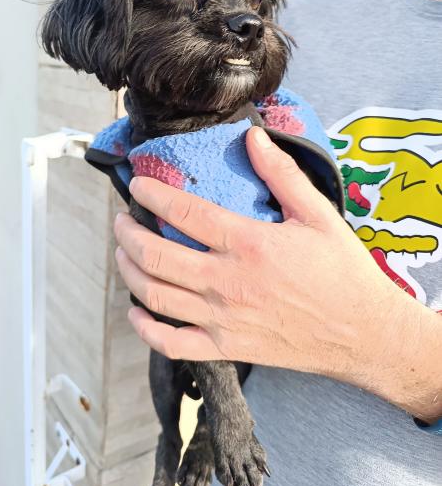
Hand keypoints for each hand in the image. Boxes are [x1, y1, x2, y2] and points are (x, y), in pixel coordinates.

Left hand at [114, 127, 441, 421]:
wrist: (363, 333)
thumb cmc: (342, 271)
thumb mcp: (317, 214)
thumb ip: (282, 173)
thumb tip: (254, 136)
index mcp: (248, 244)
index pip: (184, 212)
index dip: (153, 194)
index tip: (137, 183)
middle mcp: (227, 282)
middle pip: (157, 255)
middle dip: (128, 234)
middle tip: (121, 220)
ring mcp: (223, 319)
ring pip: (156, 296)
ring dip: (129, 272)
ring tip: (122, 253)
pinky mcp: (227, 349)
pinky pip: (173, 344)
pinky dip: (147, 329)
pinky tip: (136, 312)